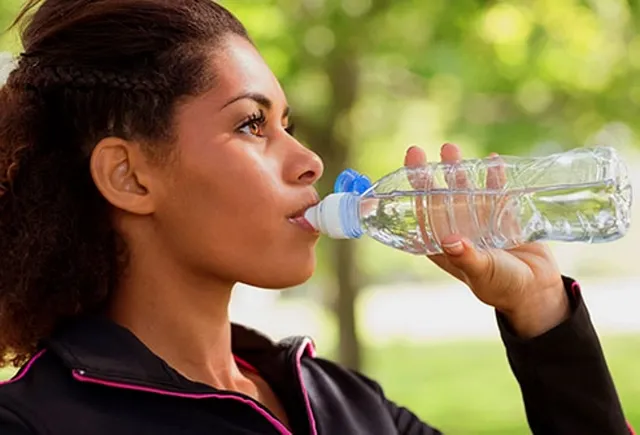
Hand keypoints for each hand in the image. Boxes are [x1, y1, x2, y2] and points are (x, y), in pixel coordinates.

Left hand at [405, 144, 569, 337]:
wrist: (537, 290)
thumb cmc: (503, 287)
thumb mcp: (483, 271)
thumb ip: (467, 257)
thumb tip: (450, 241)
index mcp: (444, 245)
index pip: (421, 215)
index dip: (410, 195)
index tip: (401, 176)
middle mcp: (458, 230)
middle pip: (438, 197)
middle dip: (428, 175)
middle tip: (417, 150)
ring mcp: (480, 222)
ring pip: (464, 190)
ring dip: (456, 171)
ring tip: (449, 149)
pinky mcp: (503, 217)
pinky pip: (496, 192)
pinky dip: (494, 177)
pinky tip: (492, 160)